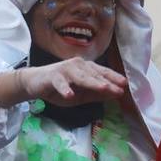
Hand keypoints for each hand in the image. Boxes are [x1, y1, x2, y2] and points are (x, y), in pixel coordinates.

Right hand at [0, 58, 126, 106]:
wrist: (35, 83)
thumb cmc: (60, 88)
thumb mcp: (81, 95)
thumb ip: (96, 94)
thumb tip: (116, 94)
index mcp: (86, 68)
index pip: (102, 73)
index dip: (113, 78)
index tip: (125, 85)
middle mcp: (77, 65)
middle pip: (94, 75)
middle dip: (107, 82)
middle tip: (118, 89)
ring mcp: (65, 69)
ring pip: (81, 77)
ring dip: (92, 82)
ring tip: (102, 88)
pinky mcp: (53, 76)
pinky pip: (60, 83)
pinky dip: (65, 89)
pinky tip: (70, 95)